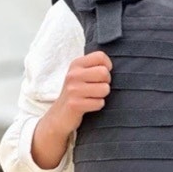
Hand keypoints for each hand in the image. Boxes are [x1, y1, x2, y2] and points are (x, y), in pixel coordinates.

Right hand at [32, 51, 111, 169]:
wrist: (59, 115)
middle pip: (104, 72)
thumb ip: (94, 66)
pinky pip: (99, 103)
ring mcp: (73, 90)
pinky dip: (97, 105)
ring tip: (92, 97)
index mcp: (76, 64)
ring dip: (102, 95)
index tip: (102, 75)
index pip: (100, 56)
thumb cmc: (77, 92)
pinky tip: (89, 105)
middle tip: (98, 87)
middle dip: (106, 82)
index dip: (107, 66)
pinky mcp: (75, 104)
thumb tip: (113, 65)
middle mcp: (73, 75)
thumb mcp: (80, 74)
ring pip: (104, 89)